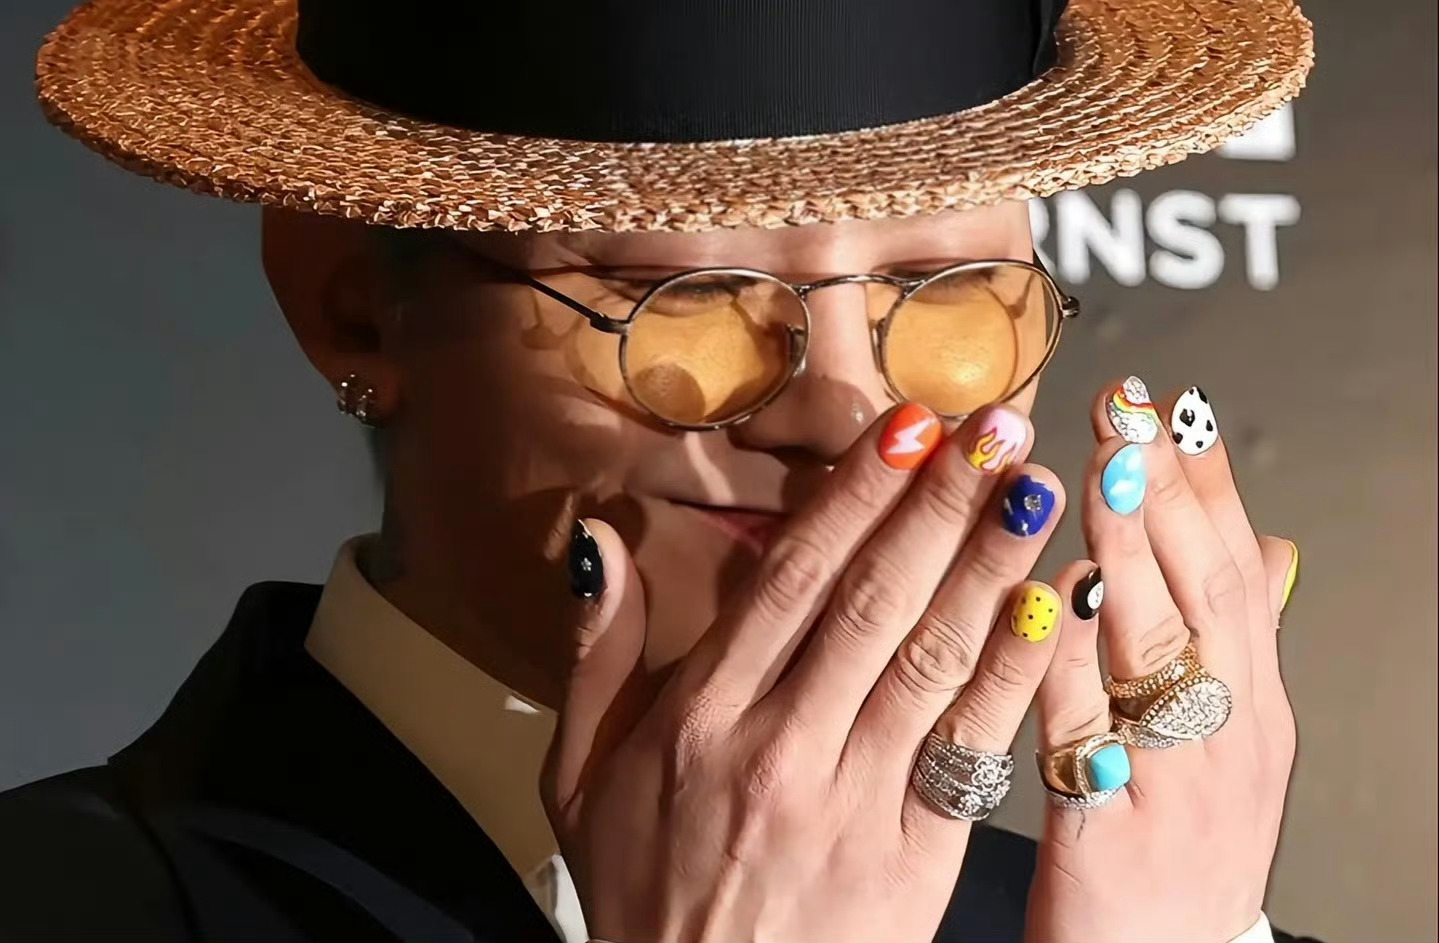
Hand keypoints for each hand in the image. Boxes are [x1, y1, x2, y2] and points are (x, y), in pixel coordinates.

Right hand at [545, 403, 1065, 942]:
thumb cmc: (644, 893)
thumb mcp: (579, 778)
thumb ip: (596, 657)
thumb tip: (604, 544)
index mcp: (698, 717)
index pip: (789, 580)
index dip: (854, 496)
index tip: (906, 424)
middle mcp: (778, 746)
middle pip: (870, 602)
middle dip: (938, 504)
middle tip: (994, 425)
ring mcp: (851, 802)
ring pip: (929, 661)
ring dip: (989, 567)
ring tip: (1036, 489)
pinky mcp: (913, 855)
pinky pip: (970, 750)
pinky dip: (1014, 674)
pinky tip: (1052, 608)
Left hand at [1025, 379, 1298, 942]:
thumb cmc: (1177, 844)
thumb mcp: (1234, 746)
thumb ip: (1238, 647)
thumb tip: (1271, 546)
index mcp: (1256, 706)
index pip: (1237, 571)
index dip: (1207, 485)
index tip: (1174, 406)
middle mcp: (1231, 736)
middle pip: (1205, 594)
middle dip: (1166, 494)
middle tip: (1129, 411)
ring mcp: (1177, 783)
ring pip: (1155, 651)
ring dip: (1127, 554)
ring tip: (1097, 472)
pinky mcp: (1112, 831)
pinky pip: (1085, 730)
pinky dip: (1067, 659)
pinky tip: (1046, 597)